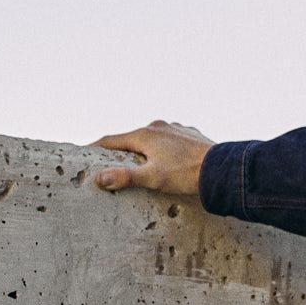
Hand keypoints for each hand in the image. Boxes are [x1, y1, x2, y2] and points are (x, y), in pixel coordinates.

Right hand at [90, 121, 213, 200]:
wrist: (221, 168)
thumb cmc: (186, 173)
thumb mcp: (153, 178)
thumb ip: (125, 177)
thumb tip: (99, 178)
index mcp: (145, 134)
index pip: (111, 140)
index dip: (96, 148)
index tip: (84, 152)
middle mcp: (159, 126)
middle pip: (131, 138)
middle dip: (120, 149)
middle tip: (109, 162)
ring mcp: (175, 128)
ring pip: (152, 138)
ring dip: (143, 148)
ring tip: (139, 162)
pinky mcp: (190, 134)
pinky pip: (169, 140)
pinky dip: (162, 149)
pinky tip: (167, 159)